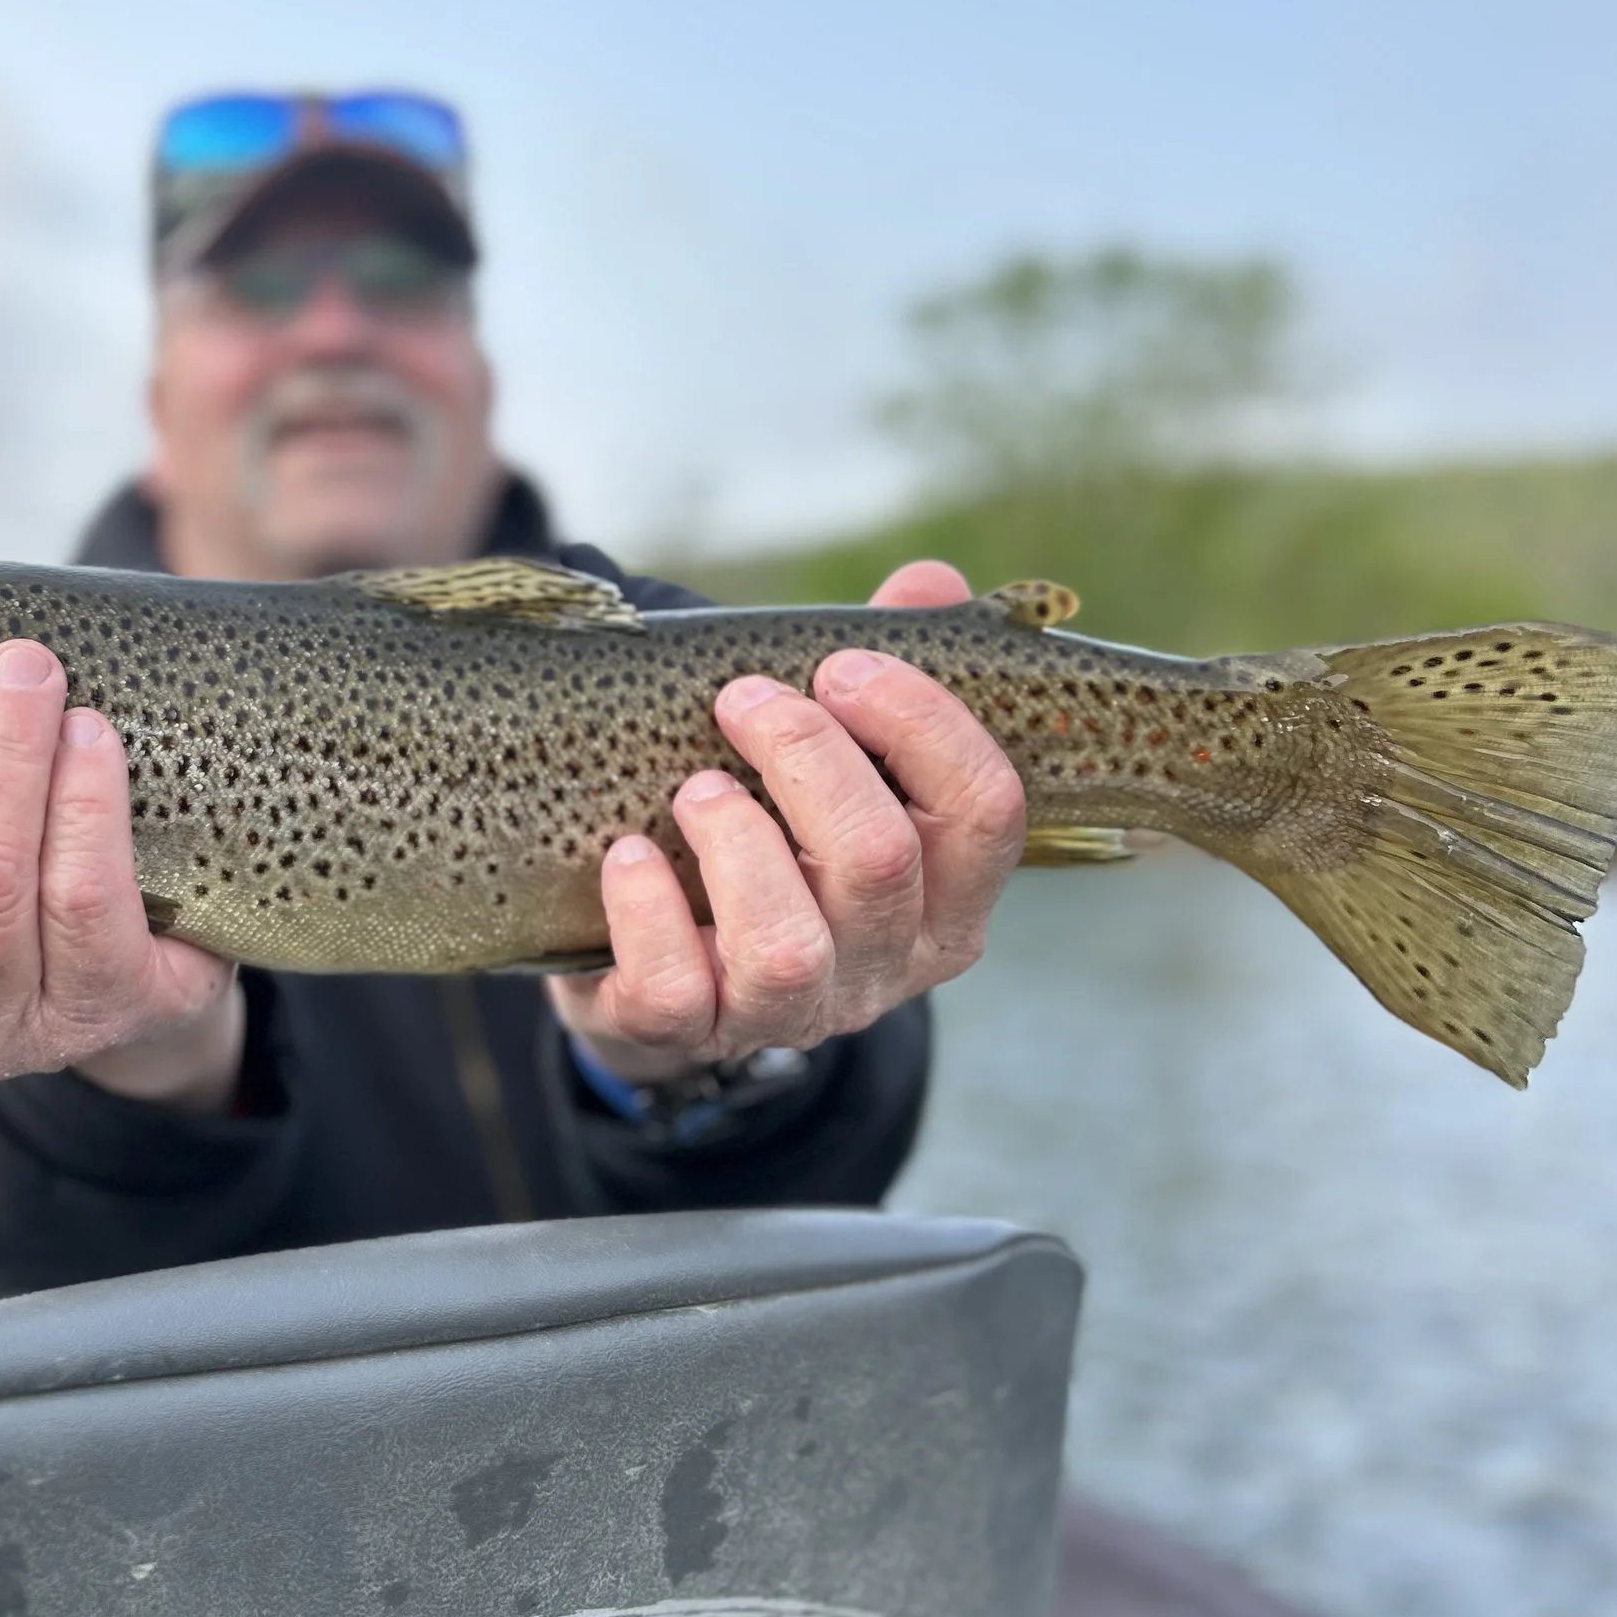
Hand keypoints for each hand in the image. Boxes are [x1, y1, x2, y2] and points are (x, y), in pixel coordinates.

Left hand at [547, 560, 1024, 1084]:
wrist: (663, 977)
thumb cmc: (769, 845)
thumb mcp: (832, 767)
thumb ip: (884, 681)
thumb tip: (931, 583)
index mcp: (949, 895)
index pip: (987, 810)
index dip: (922, 724)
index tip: (840, 667)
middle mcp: (887, 963)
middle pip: (881, 859)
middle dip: (808, 758)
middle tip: (743, 701)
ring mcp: (792, 1012)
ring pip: (787, 944)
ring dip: (737, 842)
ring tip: (696, 787)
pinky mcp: (690, 1033)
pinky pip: (675, 990)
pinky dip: (647, 911)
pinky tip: (629, 855)